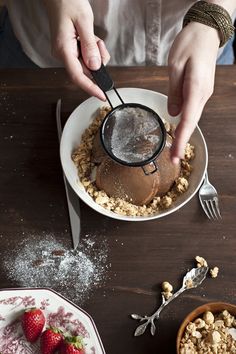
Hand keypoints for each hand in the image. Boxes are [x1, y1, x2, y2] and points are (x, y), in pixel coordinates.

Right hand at [43, 0, 109, 99]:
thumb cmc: (67, 1)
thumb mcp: (84, 21)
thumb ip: (90, 46)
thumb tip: (95, 67)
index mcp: (63, 49)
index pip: (77, 76)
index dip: (91, 88)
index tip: (102, 95)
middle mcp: (63, 54)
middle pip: (85, 70)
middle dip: (98, 61)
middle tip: (99, 43)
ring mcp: (66, 52)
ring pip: (87, 63)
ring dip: (96, 53)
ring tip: (93, 37)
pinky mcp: (70, 49)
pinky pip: (85, 56)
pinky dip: (92, 49)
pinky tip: (90, 37)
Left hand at [167, 22, 219, 162]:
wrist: (206, 32)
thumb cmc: (190, 43)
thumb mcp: (175, 66)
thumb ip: (174, 91)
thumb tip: (172, 114)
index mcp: (196, 88)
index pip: (188, 119)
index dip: (181, 139)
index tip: (176, 155)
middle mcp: (203, 94)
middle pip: (192, 122)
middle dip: (182, 142)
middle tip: (173, 159)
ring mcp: (203, 93)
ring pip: (192, 117)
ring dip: (183, 134)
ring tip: (174, 149)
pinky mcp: (200, 91)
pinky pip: (192, 110)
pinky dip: (185, 122)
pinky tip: (178, 130)